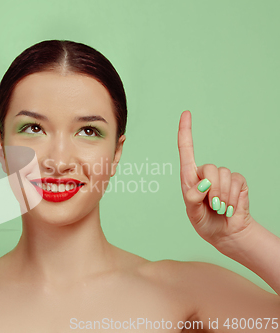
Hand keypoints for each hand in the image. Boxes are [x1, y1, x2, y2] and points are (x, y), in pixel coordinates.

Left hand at [177, 110, 252, 248]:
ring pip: (224, 176)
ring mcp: (222, 176)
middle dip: (212, 189)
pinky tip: (228, 207)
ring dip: (222, 196)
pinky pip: (236, 182)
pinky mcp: (237, 181)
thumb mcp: (192, 213)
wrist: (225, 233)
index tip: (186, 113)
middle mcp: (205, 173)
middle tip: (212, 205)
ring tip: (219, 208)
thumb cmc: (204, 221)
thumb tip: (202, 183)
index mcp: (189, 177)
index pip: (186, 149)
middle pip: (209, 168)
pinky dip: (232, 198)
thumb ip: (193, 198)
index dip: (186, 131)